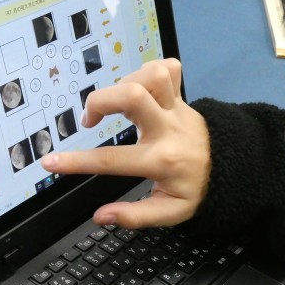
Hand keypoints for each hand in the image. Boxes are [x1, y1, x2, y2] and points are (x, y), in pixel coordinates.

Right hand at [41, 59, 210, 228]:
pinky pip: (168, 67)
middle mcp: (168, 129)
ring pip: (152, 75)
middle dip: (100, 101)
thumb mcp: (169, 213)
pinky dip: (147, 72)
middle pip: (133, 95)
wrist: (233, 168)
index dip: (77, 162)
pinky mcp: (183, 96)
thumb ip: (134, 216)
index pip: (113, 160)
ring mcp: (177, 108)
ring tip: (116, 104)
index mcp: (161, 161)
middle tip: (90, 120)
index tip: (51, 163)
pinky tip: (138, 90)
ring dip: (124, 83)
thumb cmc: (196, 190)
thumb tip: (100, 216)